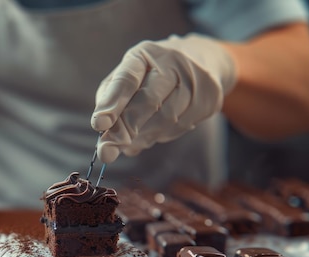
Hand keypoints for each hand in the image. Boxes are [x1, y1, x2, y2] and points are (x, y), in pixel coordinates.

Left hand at [91, 34, 236, 162]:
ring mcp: (195, 81)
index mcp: (145, 54)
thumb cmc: (152, 72)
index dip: (112, 103)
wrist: (202, 60)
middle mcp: (173, 63)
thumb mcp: (128, 76)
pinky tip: (152, 133)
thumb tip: (106, 132)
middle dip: (126, 128)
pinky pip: (180, 127)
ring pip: (166, 119)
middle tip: (107, 150)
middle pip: (149, 100)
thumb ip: (111, 101)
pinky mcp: (209, 99)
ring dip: (143, 137)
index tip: (99, 123)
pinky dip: (160, 135)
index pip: (127, 79)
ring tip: (128, 144)